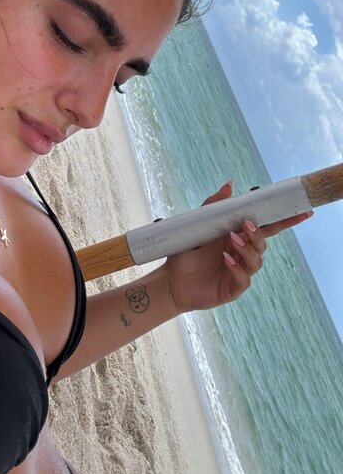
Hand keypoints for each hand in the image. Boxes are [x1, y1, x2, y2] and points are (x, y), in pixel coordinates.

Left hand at [162, 182, 312, 313]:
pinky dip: (237, 268)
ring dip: (247, 248)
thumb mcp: (197, 226)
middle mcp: (242, 254)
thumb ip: (213, 206)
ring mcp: (239, 272)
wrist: (170, 280)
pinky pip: (243, 279)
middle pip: (262, 243)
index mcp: (238, 237)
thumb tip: (230, 184)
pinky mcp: (232, 288)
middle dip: (258, 233)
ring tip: (232, 240)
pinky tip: (226, 260)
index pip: (266, 228)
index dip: (284, 221)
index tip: (303, 211)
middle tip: (245, 225)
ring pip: (256, 260)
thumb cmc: (186, 253)